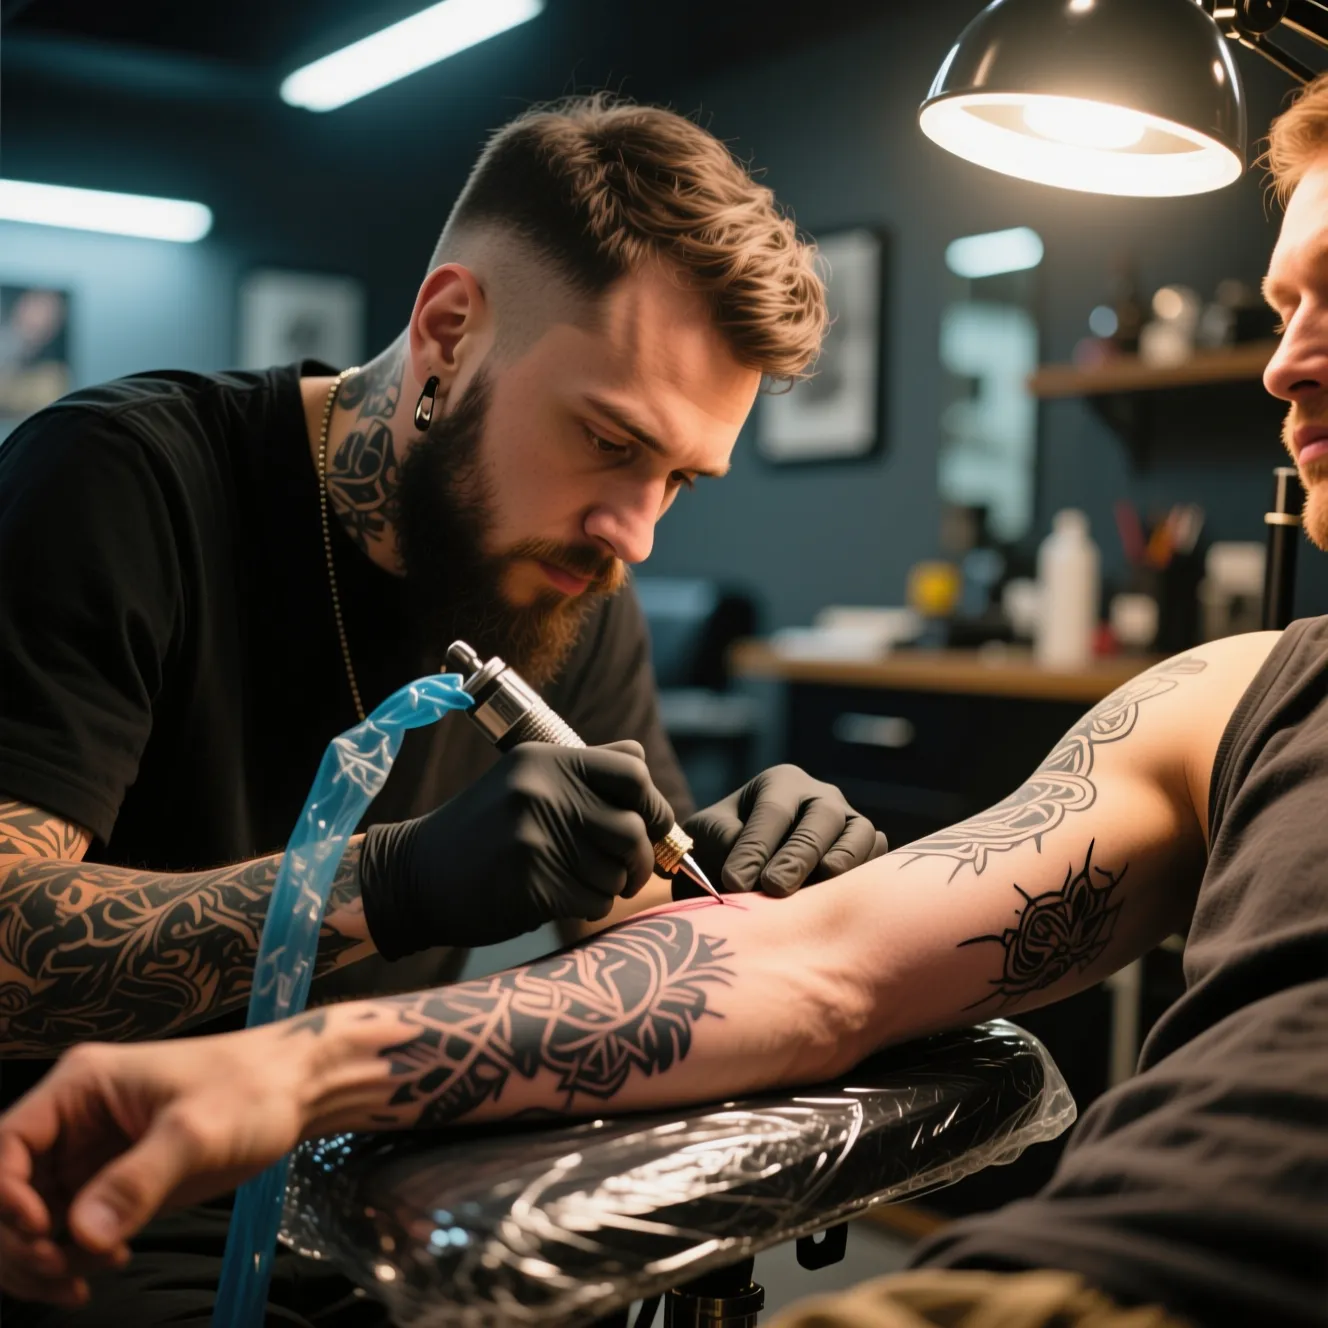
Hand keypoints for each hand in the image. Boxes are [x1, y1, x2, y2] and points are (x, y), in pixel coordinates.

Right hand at [0, 1029, 305, 1307]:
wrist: (295, 1093)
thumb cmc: (252, 1089)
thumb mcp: (197, 1130)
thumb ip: (138, 1180)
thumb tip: (82, 1237)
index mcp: (80, 1086)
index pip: (4, 1146)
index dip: (4, 1196)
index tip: (41, 1232)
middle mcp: (72, 1121)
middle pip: (6, 1193)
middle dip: (21, 1241)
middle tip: (65, 1271)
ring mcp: (87, 1156)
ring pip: (27, 1222)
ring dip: (43, 1260)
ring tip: (95, 1274)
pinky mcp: (110, 1186)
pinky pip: (63, 1233)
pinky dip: (70, 1261)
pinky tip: (109, 1265)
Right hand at [360, 740, 676, 956]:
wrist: (413, 876)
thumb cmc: (483, 833)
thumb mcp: (523, 780)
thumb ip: (582, 774)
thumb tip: (647, 781)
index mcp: (545, 760)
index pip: (633, 771)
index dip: (653, 803)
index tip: (650, 826)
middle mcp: (542, 792)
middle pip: (633, 826)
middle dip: (640, 856)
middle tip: (628, 871)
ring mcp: (535, 838)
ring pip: (617, 870)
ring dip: (610, 885)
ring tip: (579, 881)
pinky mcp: (532, 883)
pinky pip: (595, 901)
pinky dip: (590, 906)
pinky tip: (562, 899)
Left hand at [681, 765, 886, 897]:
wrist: (752, 867)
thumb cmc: (725, 846)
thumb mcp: (708, 835)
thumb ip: (720, 840)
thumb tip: (740, 866)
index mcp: (781, 783)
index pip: (772, 810)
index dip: (754, 846)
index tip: (734, 882)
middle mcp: (821, 795)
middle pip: (820, 818)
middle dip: (797, 856)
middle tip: (773, 888)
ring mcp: (851, 819)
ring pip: (857, 833)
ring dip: (839, 863)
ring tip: (815, 893)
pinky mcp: (869, 847)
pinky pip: (877, 856)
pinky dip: (864, 873)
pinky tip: (840, 898)